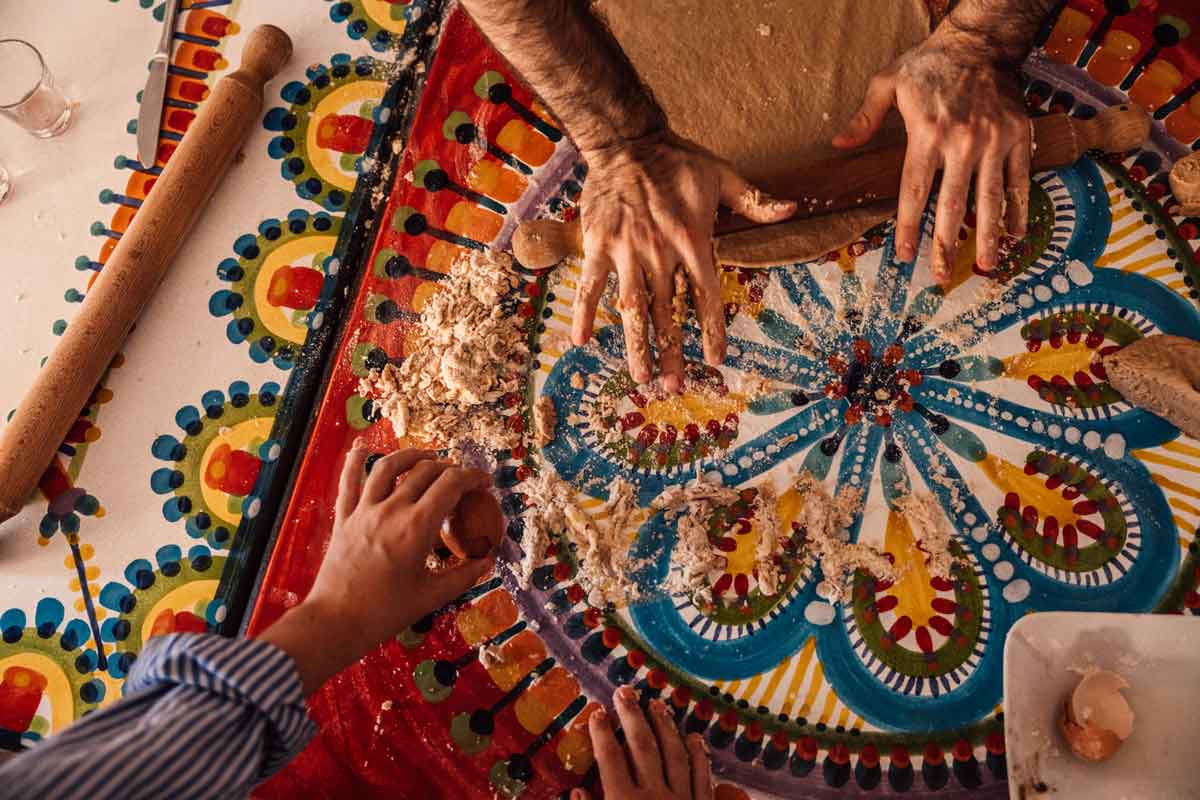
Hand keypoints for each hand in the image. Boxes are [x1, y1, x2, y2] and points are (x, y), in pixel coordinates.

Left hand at [259, 445, 492, 693]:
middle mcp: (392, 510)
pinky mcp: (344, 518)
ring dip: (411, 456)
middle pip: (425, 472)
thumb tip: (487, 561)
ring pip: (389, 466)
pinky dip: (354, 460)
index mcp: (417, 527)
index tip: (483, 484)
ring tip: (426, 457)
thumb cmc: (386, 612)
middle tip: (461, 479)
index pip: (451, 485)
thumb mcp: (432, 596)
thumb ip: (463, 576)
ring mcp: (365, 510)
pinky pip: (348, 481)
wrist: (336, 621)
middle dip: (449, 468)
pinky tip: (361, 446)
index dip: (472, 478)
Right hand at [572, 133, 794, 390]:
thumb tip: (792, 209)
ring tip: (640, 377)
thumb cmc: (677, 159)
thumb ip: (755, 199)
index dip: (713, 329)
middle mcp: (660, 253)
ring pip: (632, 309)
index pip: (706, 294)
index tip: (716, 359)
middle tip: (673, 387)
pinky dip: (584, 314)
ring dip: (636, 346)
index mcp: (693, 240)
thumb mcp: (722, 174)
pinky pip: (591, 286)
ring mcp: (626, 252)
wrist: (626, 141)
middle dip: (672, 353)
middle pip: (668, 313)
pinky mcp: (598, 246)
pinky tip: (582, 342)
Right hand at [572, 686, 712, 799]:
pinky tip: (694, 737)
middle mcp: (653, 796)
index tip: (597, 712)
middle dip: (632, 717)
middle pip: (642, 747)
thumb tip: (576, 791)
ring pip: (674, 755)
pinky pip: (702, 778)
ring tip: (657, 704)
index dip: (602, 733)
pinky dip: (698, 756)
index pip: (610, 758)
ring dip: (665, 727)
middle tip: (625, 692)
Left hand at [833, 25, 1030, 283]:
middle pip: (952, 205)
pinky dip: (1019, 209)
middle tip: (939, 277)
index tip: (905, 255)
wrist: (980, 42)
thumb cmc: (929, 64)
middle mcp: (961, 143)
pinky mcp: (1017, 136)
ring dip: (987, 236)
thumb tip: (838, 143)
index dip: (909, 228)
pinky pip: (1019, 180)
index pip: (914, 192)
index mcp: (926, 135)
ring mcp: (992, 141)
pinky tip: (1015, 235)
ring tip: (985, 267)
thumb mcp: (887, 83)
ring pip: (990, 199)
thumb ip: (864, 118)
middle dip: (945, 245)